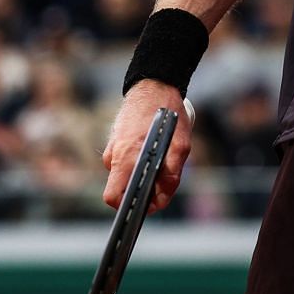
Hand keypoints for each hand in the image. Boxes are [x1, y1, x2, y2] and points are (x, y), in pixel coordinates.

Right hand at [100, 81, 194, 214]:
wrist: (153, 86)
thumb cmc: (167, 114)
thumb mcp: (181, 144)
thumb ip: (172, 173)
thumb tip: (162, 195)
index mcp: (126, 158)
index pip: (113, 197)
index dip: (129, 207)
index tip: (146, 207)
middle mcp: (114, 155)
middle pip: (121, 189)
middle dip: (140, 192)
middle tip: (162, 183)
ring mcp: (112, 149)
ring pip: (125, 175)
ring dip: (142, 176)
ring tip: (161, 160)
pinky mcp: (115, 143)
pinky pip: (124, 162)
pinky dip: (137, 163)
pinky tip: (152, 151)